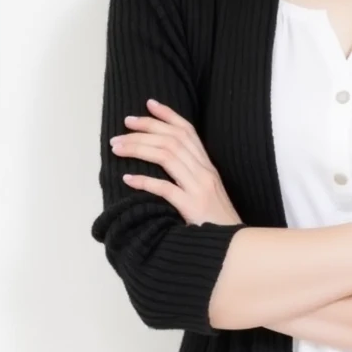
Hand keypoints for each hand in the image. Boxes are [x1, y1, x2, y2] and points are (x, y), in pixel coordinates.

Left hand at [109, 98, 242, 226]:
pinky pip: (165, 189)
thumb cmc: (216, 223)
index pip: (188, 131)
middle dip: (145, 129)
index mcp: (208, 166)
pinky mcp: (192, 207)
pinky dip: (145, 181)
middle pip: (173, 139)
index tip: (148, 104)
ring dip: (139, 148)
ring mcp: (199, 188)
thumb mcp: (205, 192)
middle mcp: (205, 172)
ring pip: (167, 157)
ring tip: (118, 148)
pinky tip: (127, 179)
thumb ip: (189, 176)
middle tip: (123, 126)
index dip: (168, 115)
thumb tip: (162, 162)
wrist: (233, 248)